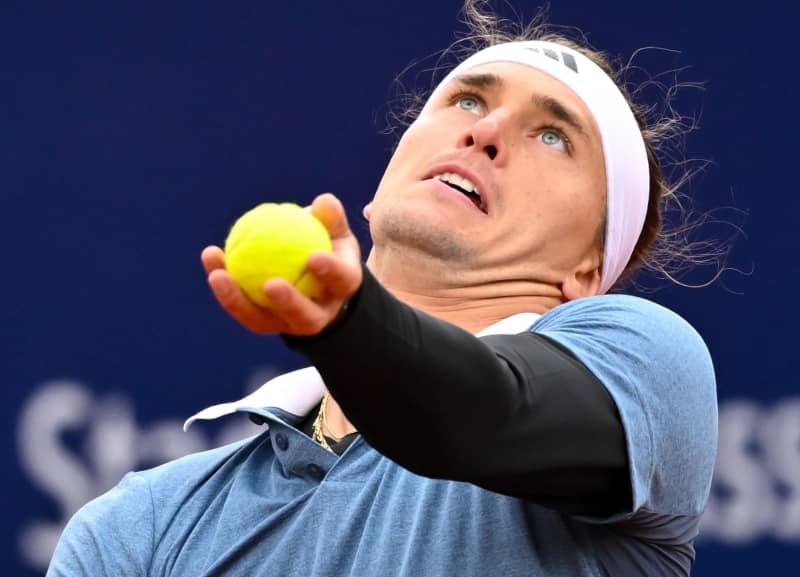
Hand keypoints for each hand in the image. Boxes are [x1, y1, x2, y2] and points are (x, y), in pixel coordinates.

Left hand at [201, 193, 362, 335]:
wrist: (314, 282)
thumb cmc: (327, 248)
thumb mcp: (335, 231)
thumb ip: (330, 218)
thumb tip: (322, 201)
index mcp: (341, 289)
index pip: (341, 281)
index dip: (330, 272)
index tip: (314, 257)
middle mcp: (318, 314)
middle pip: (305, 316)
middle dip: (289, 303)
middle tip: (270, 283)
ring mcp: (287, 324)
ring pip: (262, 320)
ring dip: (237, 301)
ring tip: (218, 274)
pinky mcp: (262, 323)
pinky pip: (240, 307)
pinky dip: (224, 286)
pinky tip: (211, 258)